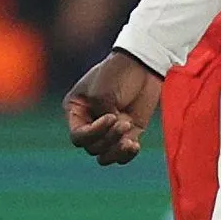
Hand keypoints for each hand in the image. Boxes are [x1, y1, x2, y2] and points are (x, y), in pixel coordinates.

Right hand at [65, 50, 161, 164]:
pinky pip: (122, 154)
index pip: (78, 136)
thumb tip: (114, 142)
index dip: (94, 133)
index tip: (111, 117)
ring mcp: (109, 129)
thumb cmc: (117, 74)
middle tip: (124, 123)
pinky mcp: (128, 133)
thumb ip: (103, 119)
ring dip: (116, 151)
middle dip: (109, 139)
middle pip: (92, 147)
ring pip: (105, 155)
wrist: (143, 64)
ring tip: (130, 141)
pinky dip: (127, 154)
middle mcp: (90, 123)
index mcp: (77, 111)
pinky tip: (135, 145)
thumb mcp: (103, 95)